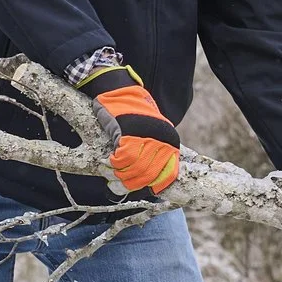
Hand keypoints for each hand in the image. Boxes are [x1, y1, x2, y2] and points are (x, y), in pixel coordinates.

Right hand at [75, 63, 181, 196]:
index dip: (151, 187)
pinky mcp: (128, 132)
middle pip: (147, 174)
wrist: (120, 91)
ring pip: (134, 168)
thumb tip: (148, 183)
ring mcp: (145, 136)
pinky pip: (121, 157)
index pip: (166, 175)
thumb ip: (153, 155)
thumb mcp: (153, 135)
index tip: (139, 190)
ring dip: (121, 175)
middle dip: (132, 183)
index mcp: (170, 143)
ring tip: (114, 173)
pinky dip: (114, 163)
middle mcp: (161, 140)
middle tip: (119, 186)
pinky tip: (110, 160)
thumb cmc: (134, 117)